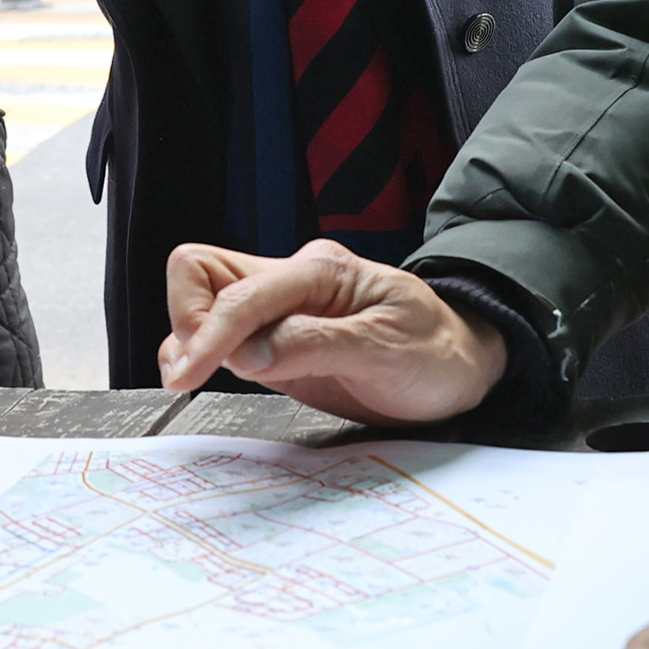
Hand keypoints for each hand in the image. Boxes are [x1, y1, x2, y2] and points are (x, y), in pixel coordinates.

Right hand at [156, 238, 508, 424]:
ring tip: (193, 377)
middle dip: (187, 321)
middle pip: (201, 270)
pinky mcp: (275, 340)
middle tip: (193, 371)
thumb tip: (245, 354)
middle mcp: (292, 282)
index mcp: (320, 271)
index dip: (209, 333)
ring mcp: (280, 310)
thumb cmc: (435, 353)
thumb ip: (313, 345)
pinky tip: (204, 375)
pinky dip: (200, 352)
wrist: (461, 368)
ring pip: (202, 299)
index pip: (241, 291)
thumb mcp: (385, 349)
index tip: (189, 374)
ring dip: (188, 337)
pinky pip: (220, 334)